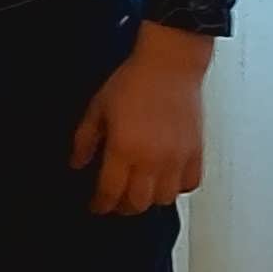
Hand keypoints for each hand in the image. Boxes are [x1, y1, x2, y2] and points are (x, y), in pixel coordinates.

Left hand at [70, 24, 213, 215]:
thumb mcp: (98, 107)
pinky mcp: (195, 152)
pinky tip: (167, 179)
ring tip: (140, 190)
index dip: (100, 204)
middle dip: (123, 207)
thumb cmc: (135, 81)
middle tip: (115, 201)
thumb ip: (85, 139)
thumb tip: (77, 163)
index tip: (96, 205)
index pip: (110, 192)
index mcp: (124, 149)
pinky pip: (190, 184)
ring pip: (164, 199)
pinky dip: (178, 188)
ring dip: (150, 200)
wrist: (169, 64)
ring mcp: (176, 158)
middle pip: (137, 204)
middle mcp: (152, 159)